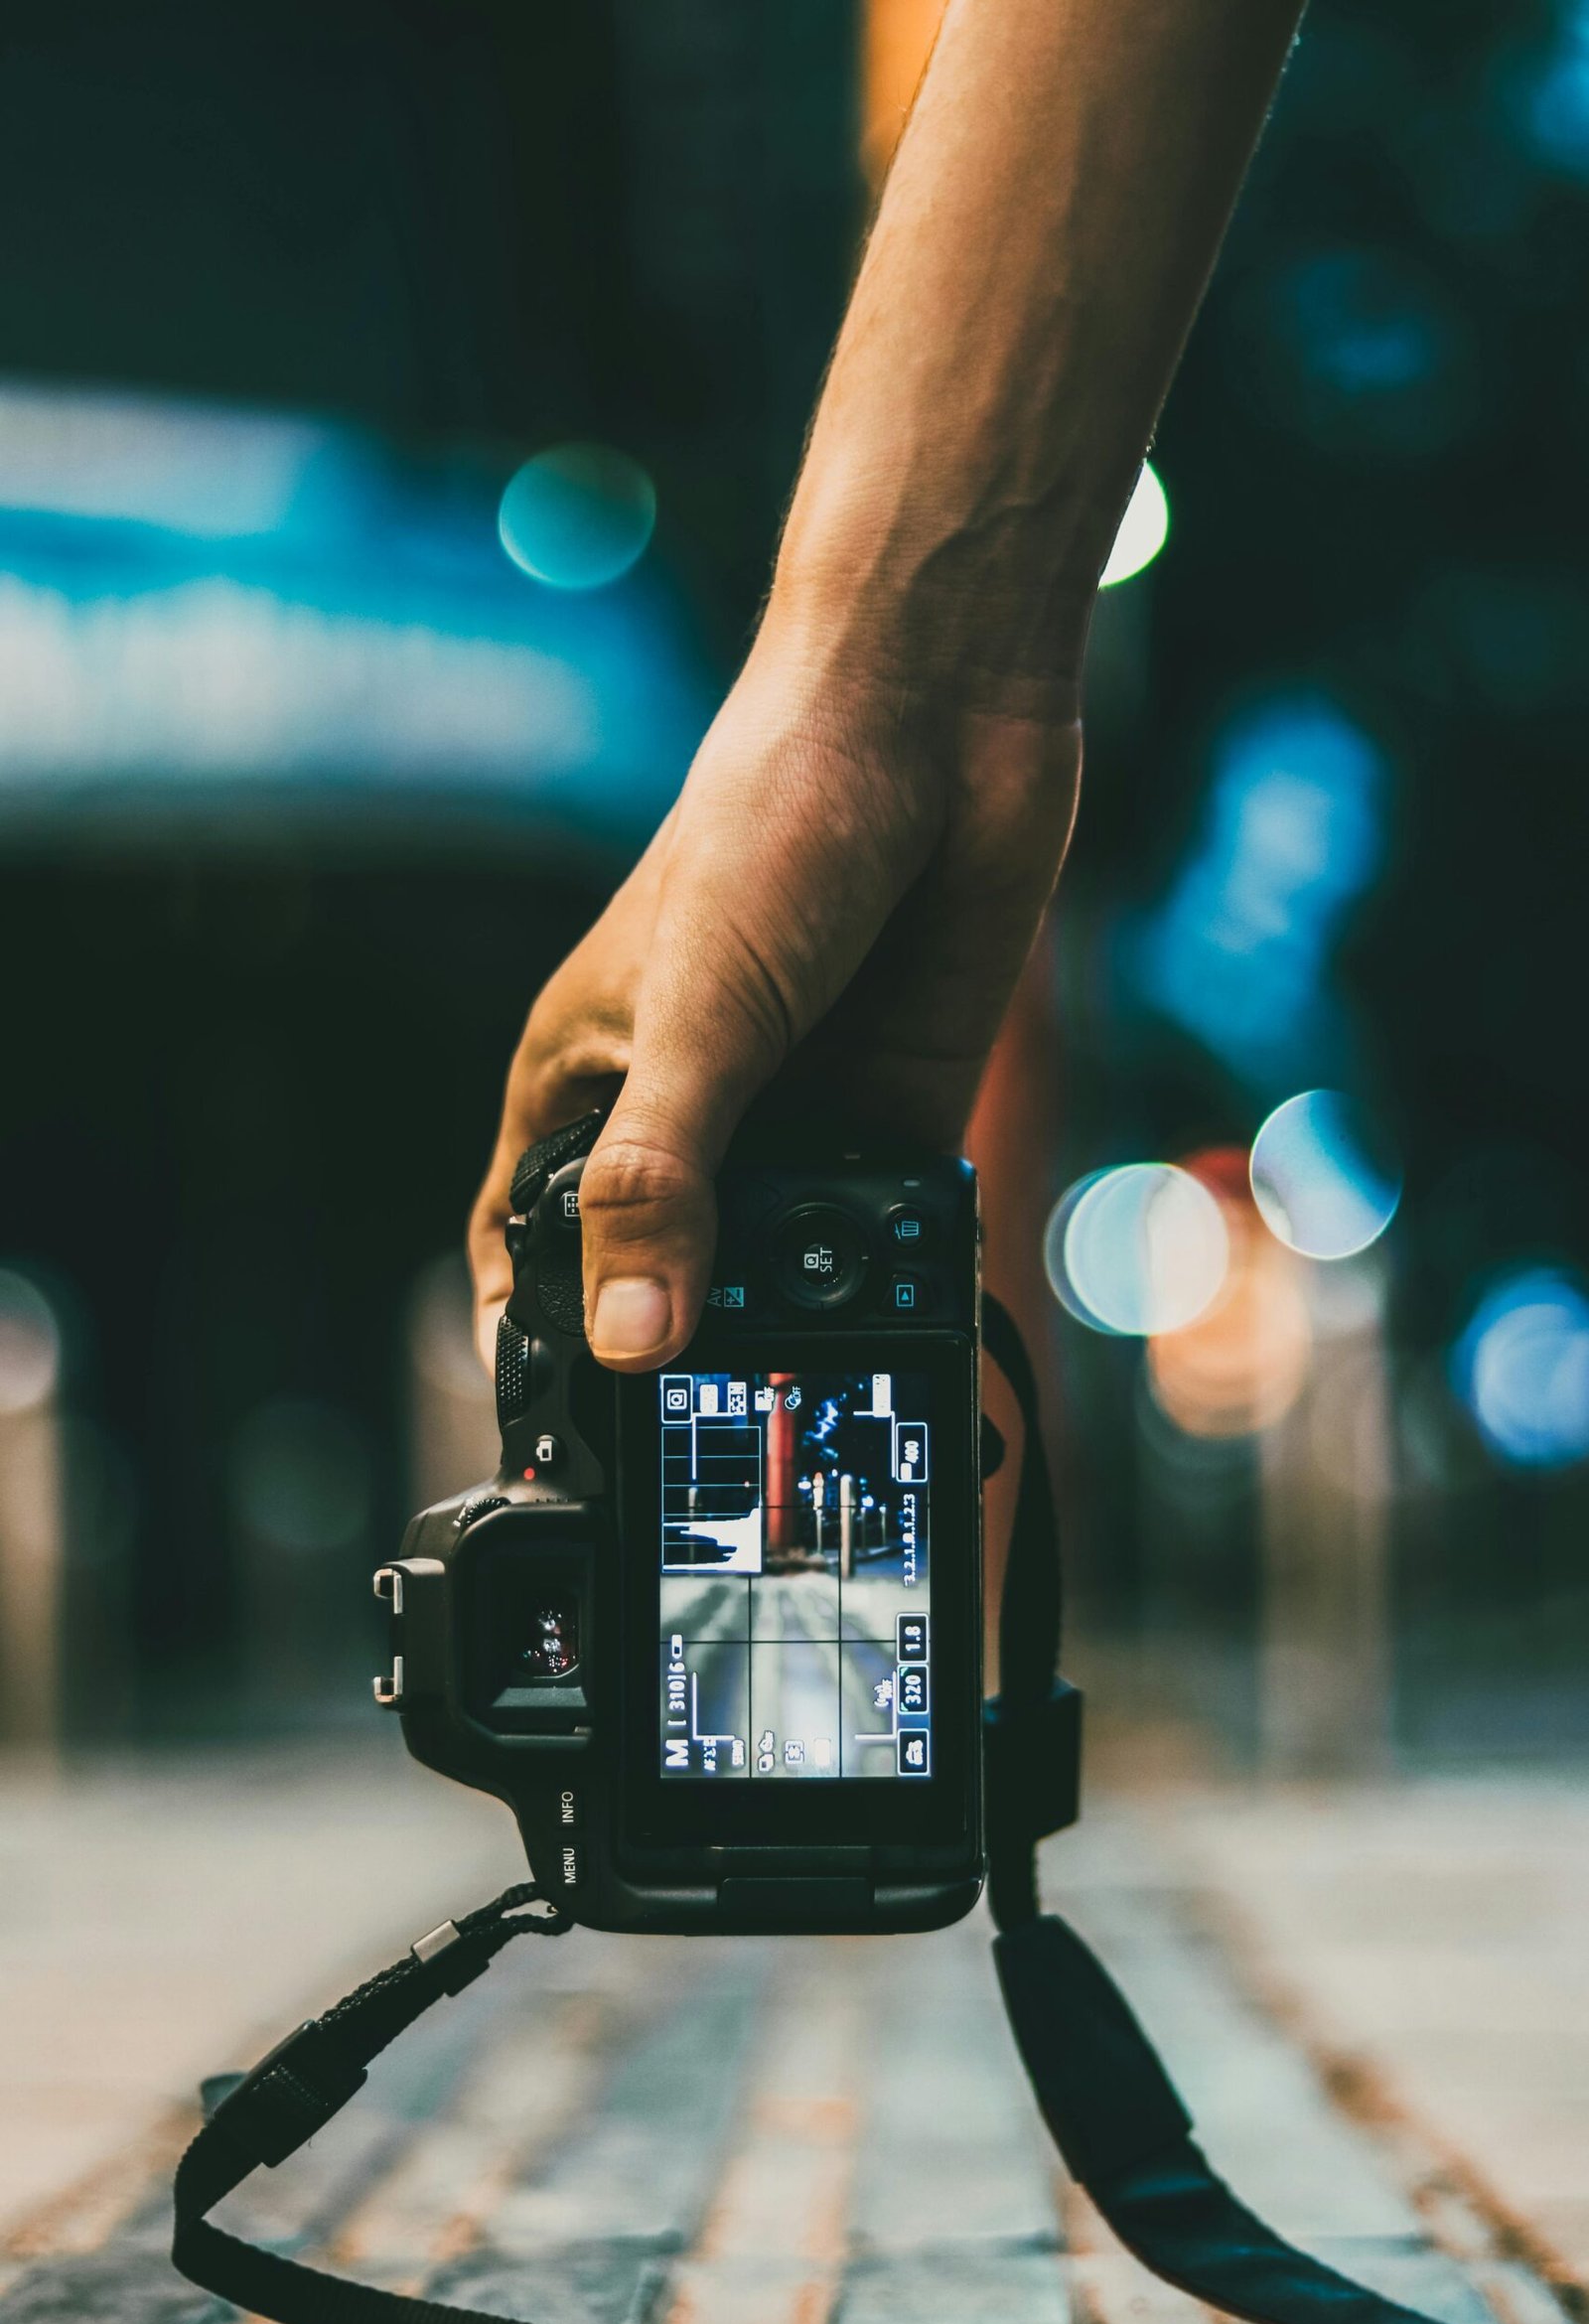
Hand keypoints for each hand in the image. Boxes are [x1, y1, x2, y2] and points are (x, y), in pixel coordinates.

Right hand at [468, 619, 1079, 1373]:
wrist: (939, 720)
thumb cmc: (775, 819)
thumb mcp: (698, 1017)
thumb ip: (659, 1181)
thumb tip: (628, 1338)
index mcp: (588, 1076)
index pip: (525, 1235)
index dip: (527, 1329)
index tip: (557, 1423)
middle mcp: (687, 1107)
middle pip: (663, 1267)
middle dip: (687, 1341)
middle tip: (720, 1418)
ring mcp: (791, 1111)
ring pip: (778, 1262)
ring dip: (797, 1310)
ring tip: (821, 1355)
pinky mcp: (890, 1109)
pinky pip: (882, 1228)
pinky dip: (889, 1267)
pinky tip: (904, 1296)